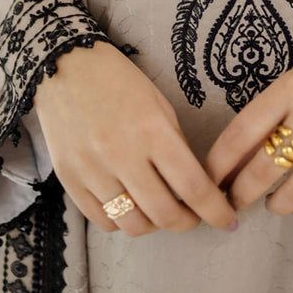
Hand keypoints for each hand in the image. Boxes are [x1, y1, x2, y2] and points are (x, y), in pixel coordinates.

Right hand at [33, 39, 238, 235]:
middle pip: (164, 213)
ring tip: (160, 211)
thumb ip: (176, 146)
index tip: (228, 220)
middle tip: (194, 217)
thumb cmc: (119, 81)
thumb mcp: (159, 104)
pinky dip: (122, 221)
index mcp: (152, 130)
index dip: (216, 211)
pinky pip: (102, 221)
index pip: (193, 187)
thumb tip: (194, 185)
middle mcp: (122, 155)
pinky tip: (130, 206)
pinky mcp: (68, 180)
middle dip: (188, 223)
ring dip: (155, 225)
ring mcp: (92, 171)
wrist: (64, 67)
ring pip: (133, 225)